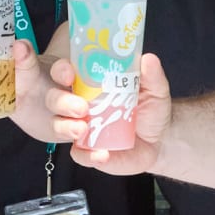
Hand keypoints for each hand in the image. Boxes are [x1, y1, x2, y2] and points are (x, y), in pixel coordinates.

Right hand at [68, 52, 169, 175]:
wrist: (159, 141)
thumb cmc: (150, 110)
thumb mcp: (154, 89)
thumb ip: (151, 75)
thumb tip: (148, 59)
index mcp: (89, 84)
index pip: (64, 73)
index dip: (61, 71)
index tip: (69, 74)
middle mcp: (78, 104)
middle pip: (54, 99)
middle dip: (61, 102)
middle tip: (80, 107)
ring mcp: (79, 129)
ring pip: (58, 126)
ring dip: (66, 127)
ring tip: (82, 130)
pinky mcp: (87, 152)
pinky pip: (79, 155)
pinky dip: (88, 155)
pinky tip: (103, 154)